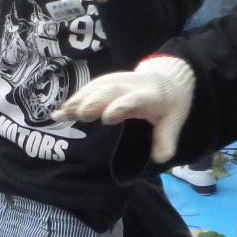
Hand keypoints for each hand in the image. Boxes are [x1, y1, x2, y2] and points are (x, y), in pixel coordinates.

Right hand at [58, 55, 195, 161]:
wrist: (170, 78)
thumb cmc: (170, 104)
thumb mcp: (174, 121)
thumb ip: (166, 139)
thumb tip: (160, 159)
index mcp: (149, 96)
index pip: (134, 99)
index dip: (121, 106)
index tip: (107, 118)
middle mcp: (131, 85)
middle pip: (110, 90)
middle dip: (94, 101)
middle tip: (79, 115)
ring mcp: (118, 81)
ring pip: (97, 87)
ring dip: (79, 99)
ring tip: (62, 114)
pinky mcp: (108, 81)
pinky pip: (90, 87)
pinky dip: (75, 98)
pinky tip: (62, 111)